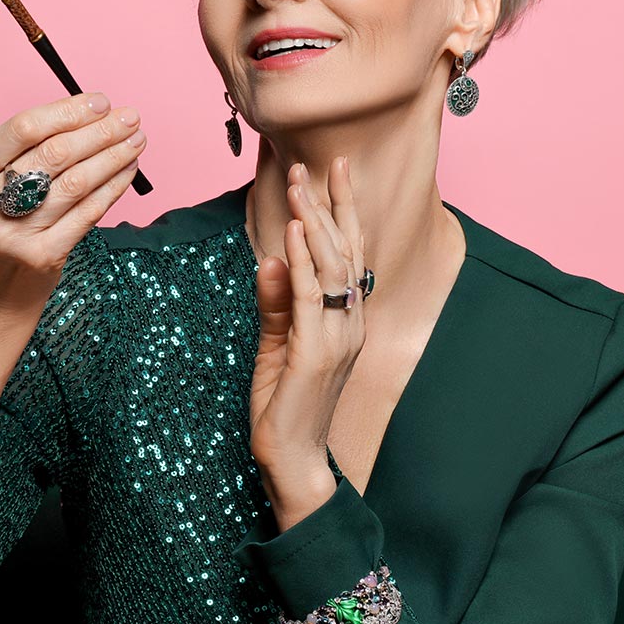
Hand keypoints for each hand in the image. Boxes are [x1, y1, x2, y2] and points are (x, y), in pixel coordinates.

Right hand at [0, 90, 145, 312]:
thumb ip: (26, 153)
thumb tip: (90, 115)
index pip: (22, 129)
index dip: (67, 112)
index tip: (100, 102)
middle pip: (54, 154)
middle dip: (99, 131)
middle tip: (129, 117)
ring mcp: (14, 234)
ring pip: (76, 182)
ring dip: (113, 155)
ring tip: (136, 139)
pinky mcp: (42, 257)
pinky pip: (88, 213)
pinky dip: (113, 187)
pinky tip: (128, 170)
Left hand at [248, 156, 368, 490]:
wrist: (293, 460)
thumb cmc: (286, 406)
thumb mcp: (278, 345)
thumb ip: (278, 303)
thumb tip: (272, 258)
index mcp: (347, 319)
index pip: (349, 253)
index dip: (344, 209)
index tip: (336, 168)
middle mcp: (351, 322)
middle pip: (343, 251)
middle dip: (328, 204)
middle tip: (311, 164)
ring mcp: (338, 337)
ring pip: (328, 267)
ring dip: (313, 222)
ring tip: (299, 186)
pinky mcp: (314, 353)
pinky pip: (309, 298)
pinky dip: (300, 262)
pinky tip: (291, 233)